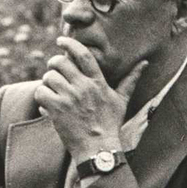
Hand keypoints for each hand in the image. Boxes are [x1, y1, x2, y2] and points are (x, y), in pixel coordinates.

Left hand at [34, 37, 147, 160]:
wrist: (98, 148)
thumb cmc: (110, 124)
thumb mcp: (122, 100)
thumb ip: (130, 79)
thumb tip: (145, 63)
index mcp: (98, 82)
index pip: (84, 55)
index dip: (70, 44)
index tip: (61, 40)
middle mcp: (83, 87)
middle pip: (60, 62)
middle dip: (54, 64)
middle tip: (55, 70)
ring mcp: (69, 98)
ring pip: (49, 77)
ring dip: (48, 82)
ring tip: (53, 90)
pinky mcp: (56, 109)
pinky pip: (41, 92)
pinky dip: (41, 96)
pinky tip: (47, 103)